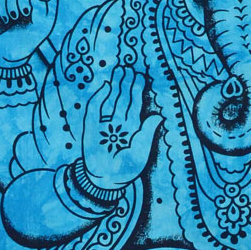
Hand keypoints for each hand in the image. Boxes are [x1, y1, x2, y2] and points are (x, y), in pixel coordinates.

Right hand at [0, 0, 56, 64]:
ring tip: (11, 21)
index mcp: (48, 9)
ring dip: (9, 6)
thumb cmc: (23, 47)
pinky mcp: (6, 9)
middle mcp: (35, 5)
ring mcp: (19, 6)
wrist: (3, 57)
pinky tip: (4, 21)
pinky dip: (1, 9)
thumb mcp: (38, 29)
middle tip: (23, 14)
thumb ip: (40, 10)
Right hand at [80, 67, 162, 191]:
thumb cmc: (126, 168)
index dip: (138, 91)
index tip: (141, 76)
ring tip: (120, 71)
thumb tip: (159, 116)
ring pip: (111, 100)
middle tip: (130, 69)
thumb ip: (148, 133)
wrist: (105, 180)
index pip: (135, 105)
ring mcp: (105, 123)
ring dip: (115, 86)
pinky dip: (99, 97)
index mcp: (132, 127)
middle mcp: (119, 122)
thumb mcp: (141, 151)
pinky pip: (95, 109)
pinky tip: (105, 86)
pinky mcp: (91, 126)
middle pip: (124, 99)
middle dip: (127, 84)